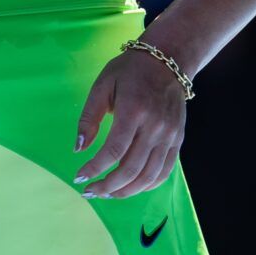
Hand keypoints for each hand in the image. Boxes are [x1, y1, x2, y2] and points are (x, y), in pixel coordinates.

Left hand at [71, 48, 188, 198]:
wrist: (167, 60)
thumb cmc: (129, 71)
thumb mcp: (102, 86)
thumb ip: (89, 117)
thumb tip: (78, 148)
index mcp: (133, 111)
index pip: (113, 151)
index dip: (94, 169)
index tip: (79, 177)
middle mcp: (155, 127)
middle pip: (131, 170)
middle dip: (108, 187)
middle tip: (91, 191)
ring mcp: (169, 136)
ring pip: (149, 176)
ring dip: (126, 191)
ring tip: (108, 194)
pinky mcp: (177, 140)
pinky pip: (164, 172)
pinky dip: (147, 185)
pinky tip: (130, 188)